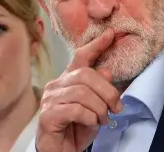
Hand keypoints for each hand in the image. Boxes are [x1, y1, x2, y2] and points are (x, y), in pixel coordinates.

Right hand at [36, 28, 123, 151]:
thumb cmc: (77, 128)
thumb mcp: (95, 107)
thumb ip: (100, 90)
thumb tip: (107, 71)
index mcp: (68, 79)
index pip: (81, 57)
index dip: (97, 45)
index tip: (110, 34)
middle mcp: (56, 85)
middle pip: (86, 75)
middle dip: (107, 91)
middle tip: (116, 107)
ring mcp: (49, 99)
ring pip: (83, 93)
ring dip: (99, 108)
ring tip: (103, 119)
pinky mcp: (47, 115)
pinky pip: (76, 109)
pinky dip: (90, 117)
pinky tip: (91, 124)